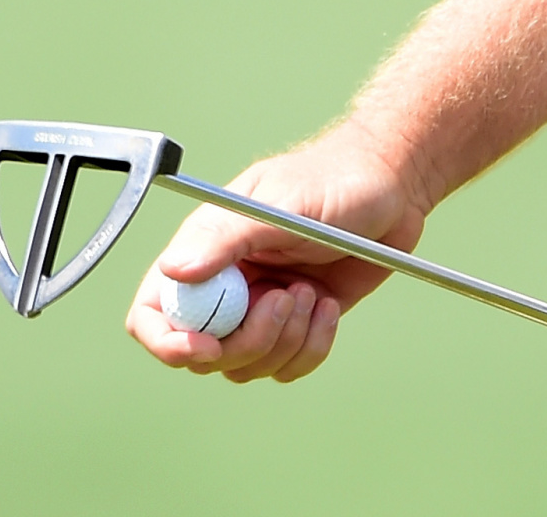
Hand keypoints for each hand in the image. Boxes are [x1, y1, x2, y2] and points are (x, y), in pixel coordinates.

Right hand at [122, 129, 425, 384]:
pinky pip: (287, 367)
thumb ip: (225, 238)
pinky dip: (311, 347)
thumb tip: (173, 271)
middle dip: (248, 340)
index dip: (167, 340)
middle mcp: (225, 286)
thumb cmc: (333, 180)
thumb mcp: (281, 203)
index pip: (154, 311)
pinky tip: (330, 306)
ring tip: (312, 290)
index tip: (207, 347)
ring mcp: (260, 309)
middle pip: (203, 354)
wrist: (392, 189)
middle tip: (289, 295)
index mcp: (205, 250)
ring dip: (284, 341)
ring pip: (246, 367)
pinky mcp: (297, 325)